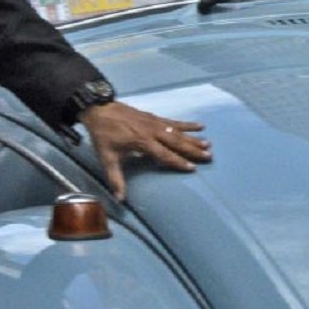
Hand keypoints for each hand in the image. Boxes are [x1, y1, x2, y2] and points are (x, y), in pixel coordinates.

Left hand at [80, 102, 210, 200]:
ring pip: (178, 132)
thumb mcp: (107, 158)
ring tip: (208, 144)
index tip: (192, 168)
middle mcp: (152, 132)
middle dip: (193, 150)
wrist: (100, 110)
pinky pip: (174, 122)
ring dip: (193, 138)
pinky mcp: (155, 118)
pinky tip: (199, 126)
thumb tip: (120, 199)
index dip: (178, 162)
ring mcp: (155, 123)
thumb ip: (115, 178)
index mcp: (142, 142)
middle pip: (176, 142)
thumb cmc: (104, 135)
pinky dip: (187, 125)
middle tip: (208, 156)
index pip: (164, 155)